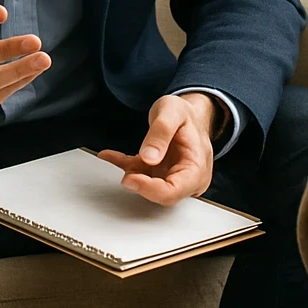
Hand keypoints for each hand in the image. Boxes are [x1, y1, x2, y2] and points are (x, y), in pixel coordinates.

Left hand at [97, 93, 215, 206]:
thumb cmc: (185, 114)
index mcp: (197, 167)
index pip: (175, 190)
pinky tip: (110, 155)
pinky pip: (140, 175)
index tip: (131, 179)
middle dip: (141, 186)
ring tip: (112, 156)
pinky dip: (124, 166)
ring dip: (130, 173)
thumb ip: (161, 132)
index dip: (151, 190)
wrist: (188, 114)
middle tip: (124, 174)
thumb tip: (149, 157)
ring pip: (148, 187)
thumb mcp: (173, 112)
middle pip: (162, 195)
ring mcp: (172, 178)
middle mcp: (187, 178)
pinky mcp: (158, 174)